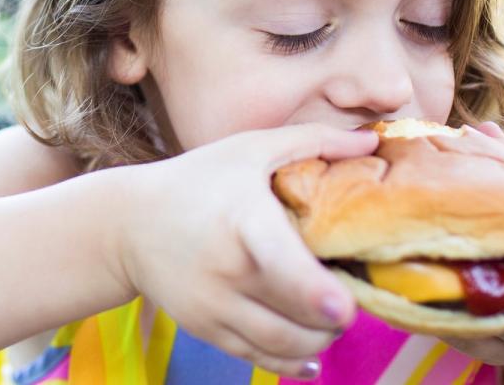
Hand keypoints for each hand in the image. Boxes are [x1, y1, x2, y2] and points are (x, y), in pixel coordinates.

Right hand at [112, 124, 378, 379]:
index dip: (317, 294)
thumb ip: (315, 142)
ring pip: (282, 345)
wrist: (128, 224)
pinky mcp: (206, 328)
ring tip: (330, 320)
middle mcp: (227, 271)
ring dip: (319, 341)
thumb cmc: (197, 180)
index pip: (282, 266)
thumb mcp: (250, 149)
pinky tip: (310, 355)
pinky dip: (291, 363)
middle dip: (336, 319)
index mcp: (244, 221)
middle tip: (352, 298)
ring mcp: (214, 305)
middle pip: (296, 317)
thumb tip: (375, 142)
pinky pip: (258, 359)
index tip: (345, 307)